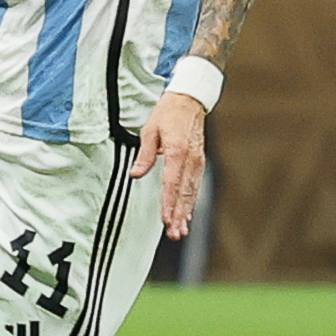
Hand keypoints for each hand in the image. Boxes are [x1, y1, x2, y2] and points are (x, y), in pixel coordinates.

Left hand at [131, 90, 207, 238]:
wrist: (189, 102)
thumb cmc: (166, 115)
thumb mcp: (149, 131)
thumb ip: (144, 155)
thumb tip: (136, 175)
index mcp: (176, 151)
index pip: (171, 183)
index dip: (168, 203)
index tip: (166, 219)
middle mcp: (190, 160)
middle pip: (183, 192)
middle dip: (178, 215)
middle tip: (174, 234)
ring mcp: (197, 162)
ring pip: (191, 192)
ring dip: (185, 212)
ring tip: (180, 231)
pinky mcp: (199, 162)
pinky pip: (194, 186)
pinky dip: (190, 202)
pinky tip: (186, 215)